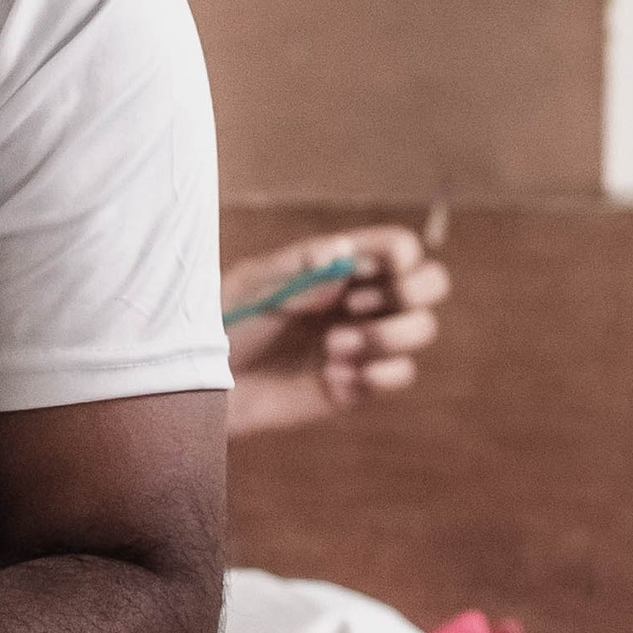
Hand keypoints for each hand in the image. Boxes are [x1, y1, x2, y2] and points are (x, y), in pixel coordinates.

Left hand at [223, 225, 449, 437]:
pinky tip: (333, 377)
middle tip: (357, 308)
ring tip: (332, 349)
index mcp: (339, 265)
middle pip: (430, 284)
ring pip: (421, 330)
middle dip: (413, 293)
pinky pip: (399, 375)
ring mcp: (362, 342)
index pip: (399, 247)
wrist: (201, 384)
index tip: (375, 271)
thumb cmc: (222, 323)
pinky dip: (377, 376)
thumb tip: (344, 252)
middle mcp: (361, 299)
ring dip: (387, 338)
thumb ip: (299, 270)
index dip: (402, 255)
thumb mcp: (253, 287)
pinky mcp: (356, 384)